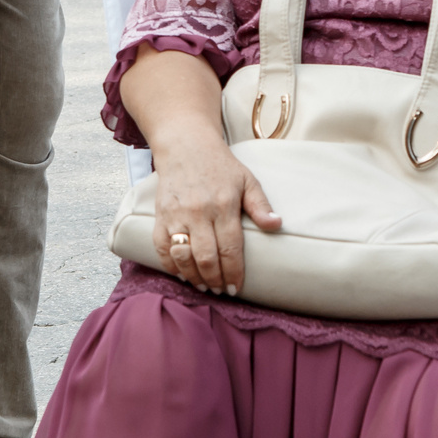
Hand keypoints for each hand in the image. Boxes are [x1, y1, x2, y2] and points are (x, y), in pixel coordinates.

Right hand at [150, 129, 281, 294]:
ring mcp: (177, 215)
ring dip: (193, 276)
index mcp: (224, 205)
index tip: (236, 287)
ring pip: (182, 256)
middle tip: (220, 291)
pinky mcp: (160, 215)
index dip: (234, 273)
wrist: (185, 146)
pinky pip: (161, 247)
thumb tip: (277, 225)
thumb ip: (260, 205)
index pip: (230, 248)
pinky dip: (170, 265)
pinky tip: (182, 273)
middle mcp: (199, 212)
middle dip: (214, 280)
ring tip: (203, 286)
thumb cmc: (220, 166)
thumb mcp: (247, 180)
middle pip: (206, 257)